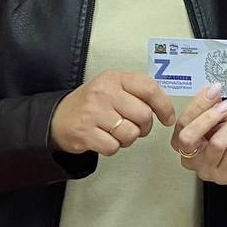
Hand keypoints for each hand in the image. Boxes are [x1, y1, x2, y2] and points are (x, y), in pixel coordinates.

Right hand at [50, 71, 175, 156]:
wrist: (59, 117)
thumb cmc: (93, 103)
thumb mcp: (113, 87)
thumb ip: (137, 92)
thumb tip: (164, 107)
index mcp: (115, 78)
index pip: (148, 88)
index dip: (163, 105)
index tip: (167, 118)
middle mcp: (104, 92)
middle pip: (143, 115)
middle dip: (144, 127)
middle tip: (136, 127)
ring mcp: (94, 113)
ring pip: (130, 134)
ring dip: (128, 139)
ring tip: (117, 132)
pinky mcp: (85, 133)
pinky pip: (113, 147)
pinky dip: (113, 148)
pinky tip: (105, 139)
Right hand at [170, 84, 226, 184]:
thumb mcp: (218, 114)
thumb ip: (211, 106)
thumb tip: (210, 92)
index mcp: (181, 142)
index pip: (181, 123)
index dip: (198, 105)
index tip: (213, 91)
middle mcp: (189, 159)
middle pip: (188, 137)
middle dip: (208, 117)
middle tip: (225, 105)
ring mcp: (205, 170)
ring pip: (216, 143)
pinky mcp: (224, 176)